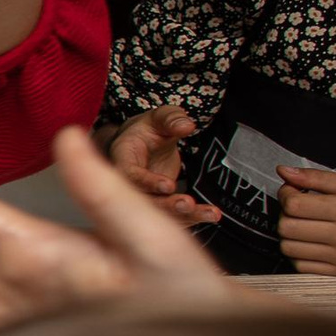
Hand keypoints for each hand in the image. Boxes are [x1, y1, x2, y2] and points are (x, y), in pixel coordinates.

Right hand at [104, 105, 219, 226]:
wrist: (143, 146)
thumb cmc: (148, 130)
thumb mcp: (159, 118)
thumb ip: (171, 119)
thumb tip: (187, 126)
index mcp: (122, 158)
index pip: (129, 174)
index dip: (147, 182)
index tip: (169, 185)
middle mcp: (128, 182)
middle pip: (143, 200)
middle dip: (166, 205)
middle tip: (188, 204)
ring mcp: (143, 197)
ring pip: (160, 212)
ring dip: (184, 216)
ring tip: (210, 213)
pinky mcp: (158, 204)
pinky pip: (173, 215)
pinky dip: (193, 218)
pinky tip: (213, 215)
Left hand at [278, 165, 335, 277]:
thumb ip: (316, 178)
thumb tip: (284, 171)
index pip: (295, 205)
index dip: (287, 194)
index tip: (291, 191)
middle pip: (287, 227)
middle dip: (286, 214)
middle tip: (298, 208)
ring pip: (289, 248)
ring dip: (289, 235)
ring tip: (304, 225)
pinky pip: (300, 266)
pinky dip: (298, 254)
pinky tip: (310, 242)